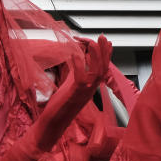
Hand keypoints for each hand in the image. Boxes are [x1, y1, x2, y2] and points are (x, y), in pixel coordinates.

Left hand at [32, 35, 111, 150]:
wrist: (53, 122)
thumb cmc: (60, 106)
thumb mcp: (69, 85)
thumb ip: (75, 72)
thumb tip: (77, 59)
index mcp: (90, 87)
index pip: (102, 68)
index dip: (106, 55)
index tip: (107, 42)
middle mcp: (91, 89)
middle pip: (103, 68)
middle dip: (104, 52)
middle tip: (102, 37)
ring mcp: (84, 93)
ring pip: (96, 73)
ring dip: (95, 57)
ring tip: (93, 43)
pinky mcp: (75, 95)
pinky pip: (80, 79)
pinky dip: (78, 65)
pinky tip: (75, 54)